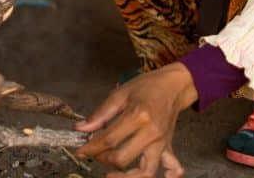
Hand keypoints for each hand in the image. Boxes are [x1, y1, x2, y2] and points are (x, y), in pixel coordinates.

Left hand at [75, 63, 197, 176]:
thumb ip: (100, 114)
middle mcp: (151, 133)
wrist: (173, 85)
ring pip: (145, 171)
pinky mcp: (168, 147)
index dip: (91, 148)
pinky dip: (167, 177)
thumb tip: (81, 129)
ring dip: (126, 177)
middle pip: (123, 158)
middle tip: (95, 153)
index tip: (80, 151)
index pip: (109, 140)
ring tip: (112, 174)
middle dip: (103, 159)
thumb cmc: (146, 87)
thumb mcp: (120, 94)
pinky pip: (172, 168)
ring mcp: (162, 143)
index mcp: (138, 116)